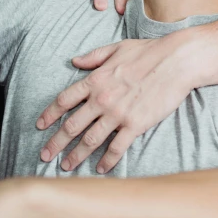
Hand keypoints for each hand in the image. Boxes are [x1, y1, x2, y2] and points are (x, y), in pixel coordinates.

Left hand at [38, 33, 194, 173]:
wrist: (176, 61)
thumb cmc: (149, 51)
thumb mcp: (117, 48)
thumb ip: (93, 57)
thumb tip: (74, 60)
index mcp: (95, 79)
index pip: (64, 100)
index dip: (50, 114)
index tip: (40, 126)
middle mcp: (102, 99)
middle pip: (72, 125)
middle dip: (56, 143)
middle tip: (45, 156)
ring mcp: (118, 114)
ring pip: (90, 140)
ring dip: (76, 156)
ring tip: (66, 167)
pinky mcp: (136, 124)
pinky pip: (117, 147)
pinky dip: (107, 160)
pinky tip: (100, 169)